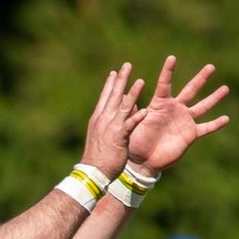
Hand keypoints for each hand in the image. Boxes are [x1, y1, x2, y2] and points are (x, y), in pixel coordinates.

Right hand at [80, 63, 147, 178]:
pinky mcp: (119, 138)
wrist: (92, 172)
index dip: (110, 84)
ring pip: (123, 107)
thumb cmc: (97, 157)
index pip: (104, 97)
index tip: (114, 72)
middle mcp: (104, 120)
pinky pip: (129, 125)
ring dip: (132, 93)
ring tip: (141, 81)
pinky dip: (137, 117)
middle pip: (113, 96)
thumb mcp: (102, 136)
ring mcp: (111, 128)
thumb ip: (110, 122)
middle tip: (127, 65)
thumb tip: (121, 112)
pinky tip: (145, 110)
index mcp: (98, 119)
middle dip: (121, 80)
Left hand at [126, 57, 229, 174]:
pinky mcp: (190, 135)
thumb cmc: (134, 141)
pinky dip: (215, 124)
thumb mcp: (131, 121)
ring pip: (203, 106)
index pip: (165, 83)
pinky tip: (226, 118)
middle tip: (211, 66)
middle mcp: (175, 109)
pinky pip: (205, 128)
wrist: (143, 161)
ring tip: (226, 88)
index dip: (168, 71)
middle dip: (201, 78)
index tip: (172, 57)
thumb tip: (122, 92)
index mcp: (160, 103)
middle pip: (191, 90)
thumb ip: (131, 108)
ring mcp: (184, 121)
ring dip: (214, 98)